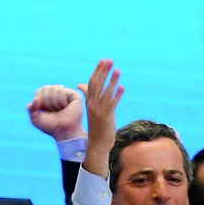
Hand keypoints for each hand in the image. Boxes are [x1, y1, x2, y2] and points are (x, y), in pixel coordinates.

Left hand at [27, 85, 86, 141]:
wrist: (63, 131)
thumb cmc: (51, 126)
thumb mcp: (35, 118)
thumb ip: (31, 108)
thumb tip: (36, 98)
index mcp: (48, 97)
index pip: (39, 91)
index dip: (40, 101)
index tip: (45, 111)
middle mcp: (57, 93)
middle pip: (45, 88)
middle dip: (46, 102)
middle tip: (53, 111)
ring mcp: (66, 93)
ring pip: (54, 89)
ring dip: (54, 103)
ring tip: (60, 110)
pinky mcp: (74, 95)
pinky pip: (62, 91)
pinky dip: (61, 101)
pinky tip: (66, 107)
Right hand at [77, 59, 123, 177]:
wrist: (97, 144)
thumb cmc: (97, 126)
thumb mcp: (92, 109)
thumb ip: (88, 95)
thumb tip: (81, 84)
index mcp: (89, 102)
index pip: (92, 82)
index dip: (98, 71)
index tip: (103, 61)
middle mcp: (93, 104)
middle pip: (97, 84)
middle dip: (104, 72)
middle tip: (110, 60)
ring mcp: (99, 111)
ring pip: (105, 92)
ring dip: (112, 80)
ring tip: (118, 70)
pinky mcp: (107, 117)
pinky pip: (112, 104)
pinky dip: (117, 95)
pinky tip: (122, 87)